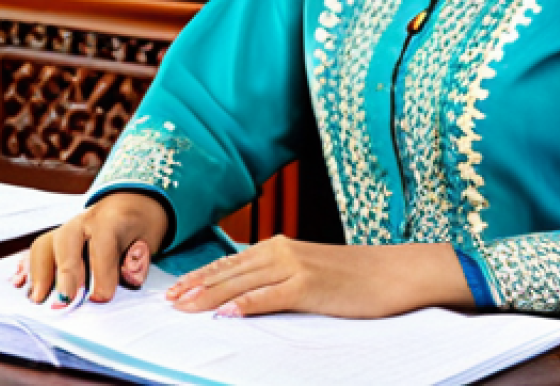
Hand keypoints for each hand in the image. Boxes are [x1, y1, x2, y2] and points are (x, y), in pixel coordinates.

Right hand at [11, 191, 168, 305]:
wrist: (131, 203)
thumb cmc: (138, 226)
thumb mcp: (150, 238)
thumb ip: (139, 260)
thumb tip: (128, 278)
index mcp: (110, 219)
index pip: (102, 244)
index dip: (102, 273)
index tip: (103, 299)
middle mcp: (84, 221)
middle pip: (67, 240)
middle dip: (65, 271)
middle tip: (66, 301)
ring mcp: (66, 229)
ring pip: (45, 244)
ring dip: (40, 272)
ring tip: (39, 299)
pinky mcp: (56, 240)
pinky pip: (36, 251)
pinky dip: (27, 268)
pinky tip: (21, 285)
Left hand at [164, 236, 473, 318]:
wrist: (392, 272)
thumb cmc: (352, 278)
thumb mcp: (308, 273)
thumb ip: (278, 279)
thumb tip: (245, 296)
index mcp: (279, 246)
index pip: (230, 263)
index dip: (200, 276)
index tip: (175, 288)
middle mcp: (281, 250)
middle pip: (228, 271)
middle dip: (195, 286)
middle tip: (167, 300)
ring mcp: (294, 266)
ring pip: (241, 282)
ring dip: (209, 295)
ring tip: (183, 306)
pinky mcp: (309, 285)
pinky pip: (270, 296)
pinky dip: (246, 304)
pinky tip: (226, 313)